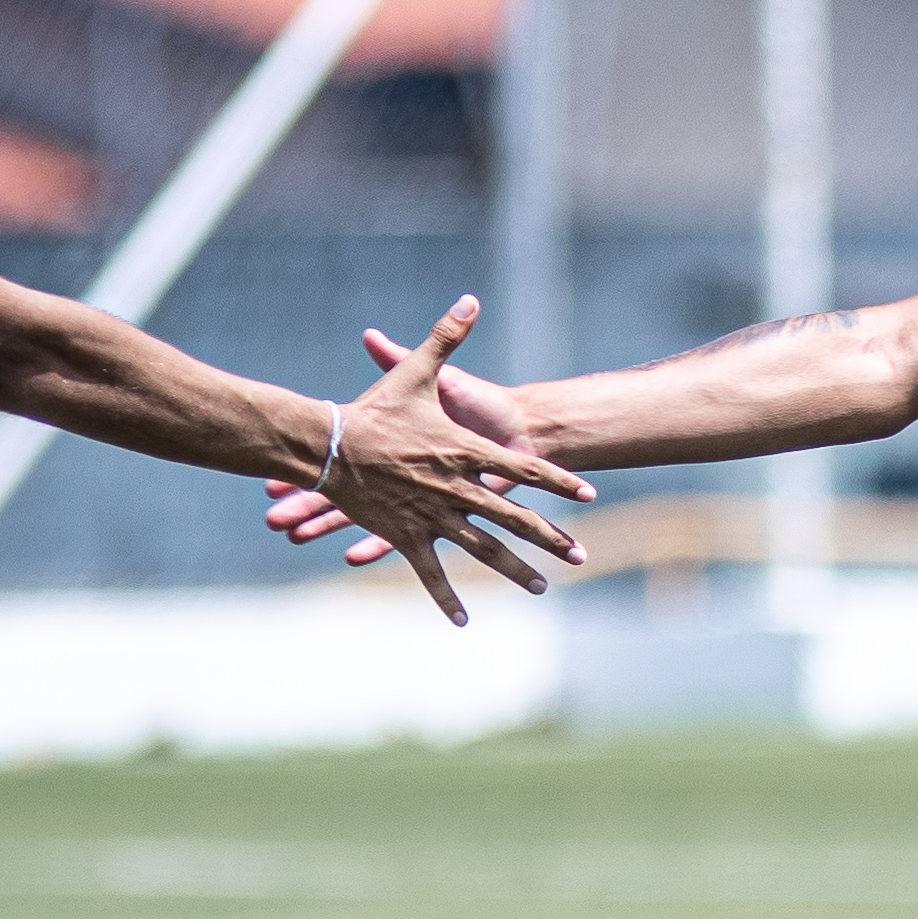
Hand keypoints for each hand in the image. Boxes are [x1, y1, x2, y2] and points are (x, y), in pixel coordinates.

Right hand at [283, 297, 597, 624]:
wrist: (327, 445)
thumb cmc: (373, 409)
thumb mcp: (415, 373)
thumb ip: (447, 336)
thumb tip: (470, 297)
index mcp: (465, 453)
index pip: (525, 471)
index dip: (559, 483)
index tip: (590, 496)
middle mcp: (456, 490)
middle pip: (514, 518)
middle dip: (550, 539)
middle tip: (581, 557)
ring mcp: (432, 518)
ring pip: (482, 550)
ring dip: (513, 570)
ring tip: (542, 587)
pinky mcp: (405, 537)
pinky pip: (430, 572)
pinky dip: (446, 598)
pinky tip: (465, 621)